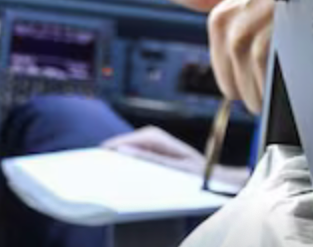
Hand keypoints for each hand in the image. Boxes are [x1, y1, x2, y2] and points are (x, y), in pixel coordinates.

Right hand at [100, 127, 249, 188]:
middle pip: (125, 142)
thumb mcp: (174, 167)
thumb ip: (149, 158)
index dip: (111, 147)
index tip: (98, 155)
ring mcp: (153, 142)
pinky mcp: (153, 150)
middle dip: (112, 151)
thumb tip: (123, 150)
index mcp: (155, 137)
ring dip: (119, 155)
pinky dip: (127, 159)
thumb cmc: (197, 173)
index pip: (126, 140)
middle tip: (97, 164)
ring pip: (129, 146)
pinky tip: (121, 168)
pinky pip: (135, 152)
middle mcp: (153, 136)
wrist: (216, 176)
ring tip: (105, 167)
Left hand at [161, 0, 276, 112]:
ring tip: (284, 80)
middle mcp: (231, 27)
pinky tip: (289, 82)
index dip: (246, 84)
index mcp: (219, 20)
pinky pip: (273, 84)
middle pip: (241, 88)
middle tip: (275, 79)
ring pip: (257, 90)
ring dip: (271, 95)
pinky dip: (281, 90)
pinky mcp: (274, 42)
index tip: (259, 78)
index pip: (226, 80)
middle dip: (259, 92)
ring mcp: (252, 36)